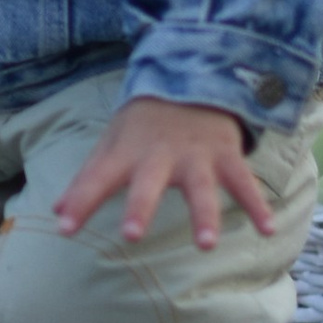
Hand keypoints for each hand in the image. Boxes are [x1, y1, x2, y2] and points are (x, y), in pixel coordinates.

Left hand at [52, 96, 273, 252]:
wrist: (191, 77)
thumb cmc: (143, 125)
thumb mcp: (112, 144)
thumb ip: (87, 180)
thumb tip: (57, 212)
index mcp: (126, 153)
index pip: (96, 178)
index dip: (80, 201)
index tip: (64, 228)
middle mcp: (159, 156)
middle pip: (147, 183)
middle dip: (139, 207)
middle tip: (131, 234)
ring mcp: (196, 156)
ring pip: (201, 188)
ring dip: (204, 216)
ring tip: (207, 245)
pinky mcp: (226, 156)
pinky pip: (244, 183)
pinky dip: (257, 206)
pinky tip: (266, 229)